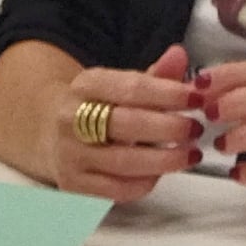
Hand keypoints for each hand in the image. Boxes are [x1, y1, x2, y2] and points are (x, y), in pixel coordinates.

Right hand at [34, 44, 204, 203]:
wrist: (49, 132)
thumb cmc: (97, 107)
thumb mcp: (120, 84)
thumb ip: (155, 74)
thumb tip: (179, 55)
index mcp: (86, 85)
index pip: (132, 88)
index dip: (169, 94)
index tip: (196, 99)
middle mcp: (72, 118)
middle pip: (128, 125)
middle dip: (170, 128)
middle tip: (196, 128)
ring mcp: (70, 154)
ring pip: (125, 162)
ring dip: (165, 160)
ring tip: (190, 153)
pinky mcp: (73, 185)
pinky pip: (117, 190)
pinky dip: (146, 183)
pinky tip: (163, 172)